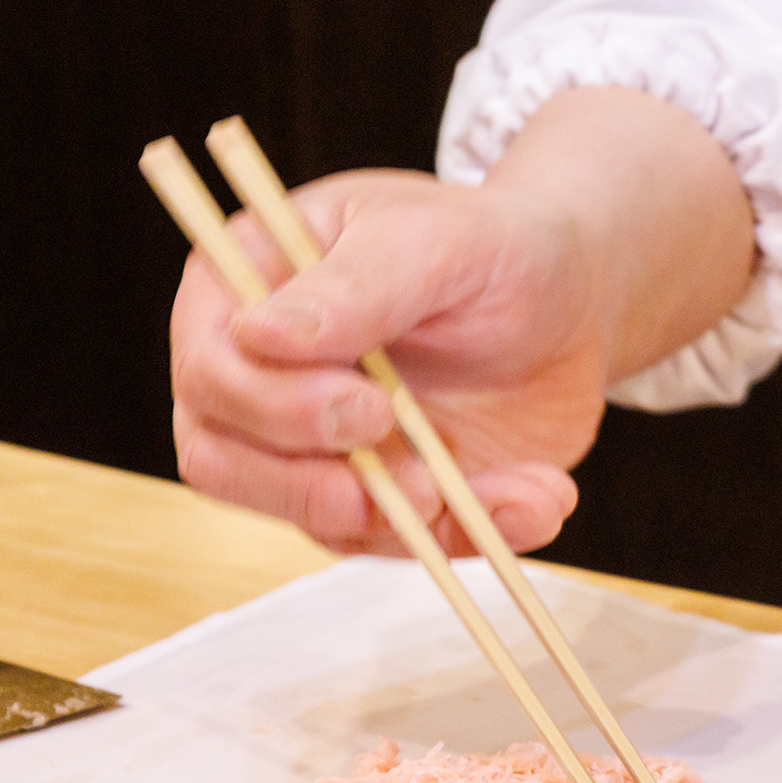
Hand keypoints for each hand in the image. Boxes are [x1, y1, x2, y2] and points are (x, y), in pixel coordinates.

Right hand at [170, 170, 600, 553]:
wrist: (570, 297)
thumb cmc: (491, 244)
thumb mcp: (437, 240)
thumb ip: (356, 285)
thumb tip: (258, 333)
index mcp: (247, 290)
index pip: (211, 369)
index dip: (274, 408)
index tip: (370, 408)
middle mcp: (264, 376)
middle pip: (225, 462)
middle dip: (317, 486)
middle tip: (418, 477)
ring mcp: (318, 446)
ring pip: (312, 520)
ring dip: (407, 523)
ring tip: (509, 490)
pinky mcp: (381, 494)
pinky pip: (401, 542)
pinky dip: (472, 534)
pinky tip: (539, 500)